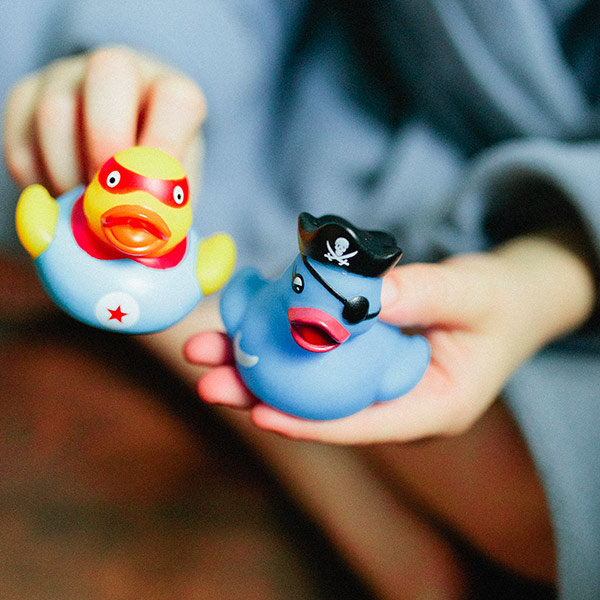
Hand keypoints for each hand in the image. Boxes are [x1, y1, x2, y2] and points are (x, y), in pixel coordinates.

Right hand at [3, 45, 205, 195]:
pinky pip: (20, 141)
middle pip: (109, 75)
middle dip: (107, 142)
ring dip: (68, 173)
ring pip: (55, 111)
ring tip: (85, 210)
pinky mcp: (25, 97)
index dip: (165, 145)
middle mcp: (121, 70)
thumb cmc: (153, 179)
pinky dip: (38, 182)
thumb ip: (165, 210)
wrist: (116, 161)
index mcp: (170, 92)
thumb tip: (147, 240)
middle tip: (107, 197)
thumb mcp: (173, 193)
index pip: (176, 99)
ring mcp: (67, 77)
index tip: (152, 193)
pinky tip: (61, 200)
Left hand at [185, 233, 594, 443]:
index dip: (312, 424)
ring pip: (308, 383)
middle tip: (208, 383)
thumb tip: (366, 297)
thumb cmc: (497, 301)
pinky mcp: (362, 361)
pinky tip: (241, 323)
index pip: (367, 426)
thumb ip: (424, 293)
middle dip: (261, 397)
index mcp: (433, 407)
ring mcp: (375, 384)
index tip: (260, 415)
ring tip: (206, 352)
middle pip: (322, 409)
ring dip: (256, 367)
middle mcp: (396, 405)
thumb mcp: (473, 292)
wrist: (505, 301)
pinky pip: (316, 356)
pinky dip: (280, 340)